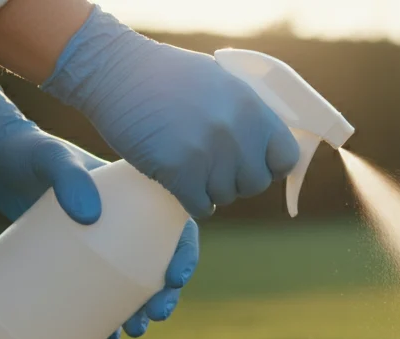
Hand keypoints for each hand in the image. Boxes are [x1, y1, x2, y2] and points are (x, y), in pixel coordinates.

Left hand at [0, 78, 198, 338]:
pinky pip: (100, 293)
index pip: (176, 228)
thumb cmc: (31, 155)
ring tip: (133, 333)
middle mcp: (127, 226)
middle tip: (156, 317)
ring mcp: (103, 246)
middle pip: (159, 266)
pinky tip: (108, 338)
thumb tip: (89, 217)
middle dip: (165, 297)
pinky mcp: (77, 260)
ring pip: (132, 287)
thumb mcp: (53, 159)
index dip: (185, 254)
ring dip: (140, 314)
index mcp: (138, 198)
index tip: (174, 279)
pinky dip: (106, 318)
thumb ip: (70, 178)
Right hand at [42, 7, 298, 217]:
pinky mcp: (179, 171)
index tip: (252, 164)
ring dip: (208, 190)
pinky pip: (199, 206)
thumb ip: (247, 114)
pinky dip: (191, 202)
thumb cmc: (165, 75)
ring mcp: (208, 152)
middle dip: (235, 180)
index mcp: (252, 108)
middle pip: (254, 183)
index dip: (270, 165)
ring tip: (190, 169)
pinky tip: (179, 186)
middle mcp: (236, 132)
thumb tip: (267, 145)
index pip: (285, 156)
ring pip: (225, 196)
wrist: (113, 70)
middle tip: (211, 167)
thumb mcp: (221, 82)